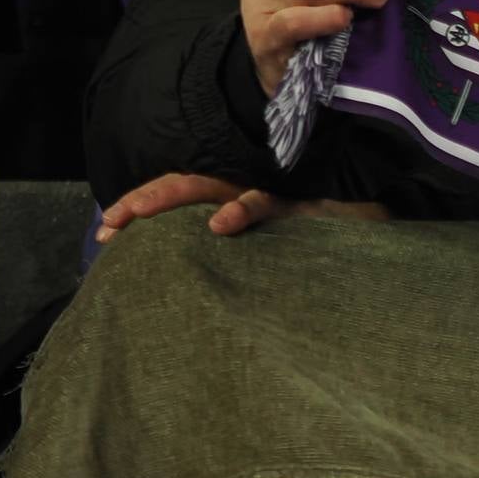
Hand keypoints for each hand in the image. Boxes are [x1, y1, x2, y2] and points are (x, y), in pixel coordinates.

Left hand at [95, 172, 388, 242]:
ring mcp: (270, 196)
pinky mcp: (298, 206)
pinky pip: (264, 204)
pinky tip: (219, 224)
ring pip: (211, 186)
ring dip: (170, 196)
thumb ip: (228, 267)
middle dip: (141, 200)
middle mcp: (245, 194)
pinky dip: (240, 210)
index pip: (177, 198)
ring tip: (137, 213)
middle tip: (108, 224)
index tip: (102, 232)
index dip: (138, 208)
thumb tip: (183, 290)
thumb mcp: (263, 261)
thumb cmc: (318, 254)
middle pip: (183, 187)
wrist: (376, 238)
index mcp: (232, 205)